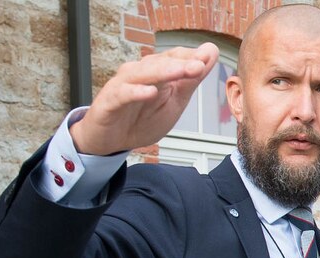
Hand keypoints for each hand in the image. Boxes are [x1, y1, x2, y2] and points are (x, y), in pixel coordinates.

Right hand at [70, 43, 219, 155]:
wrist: (111, 141)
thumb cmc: (141, 120)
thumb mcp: (173, 103)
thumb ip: (190, 80)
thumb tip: (209, 53)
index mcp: (156, 72)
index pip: (174, 57)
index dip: (191, 57)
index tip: (209, 55)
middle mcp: (139, 73)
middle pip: (161, 63)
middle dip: (181, 63)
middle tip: (200, 65)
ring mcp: (123, 85)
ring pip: (143, 74)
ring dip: (163, 72)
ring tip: (181, 72)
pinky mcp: (109, 101)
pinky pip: (123, 94)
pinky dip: (136, 92)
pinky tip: (150, 92)